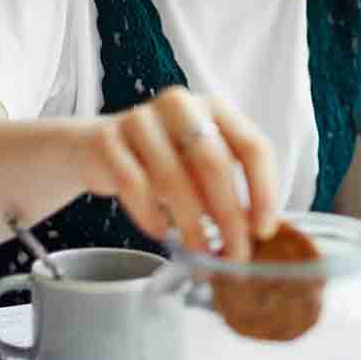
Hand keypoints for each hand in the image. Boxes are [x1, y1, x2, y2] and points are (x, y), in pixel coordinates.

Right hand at [75, 85, 278, 259]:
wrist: (97, 147)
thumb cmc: (164, 158)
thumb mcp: (201, 163)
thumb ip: (230, 186)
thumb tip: (253, 232)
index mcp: (216, 108)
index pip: (253, 147)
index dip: (263, 191)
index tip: (263, 230)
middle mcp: (181, 105)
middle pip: (214, 164)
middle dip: (228, 217)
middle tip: (234, 253)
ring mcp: (141, 119)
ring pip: (173, 180)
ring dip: (192, 226)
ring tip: (200, 252)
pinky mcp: (108, 140)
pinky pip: (134, 186)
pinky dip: (152, 217)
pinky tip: (163, 233)